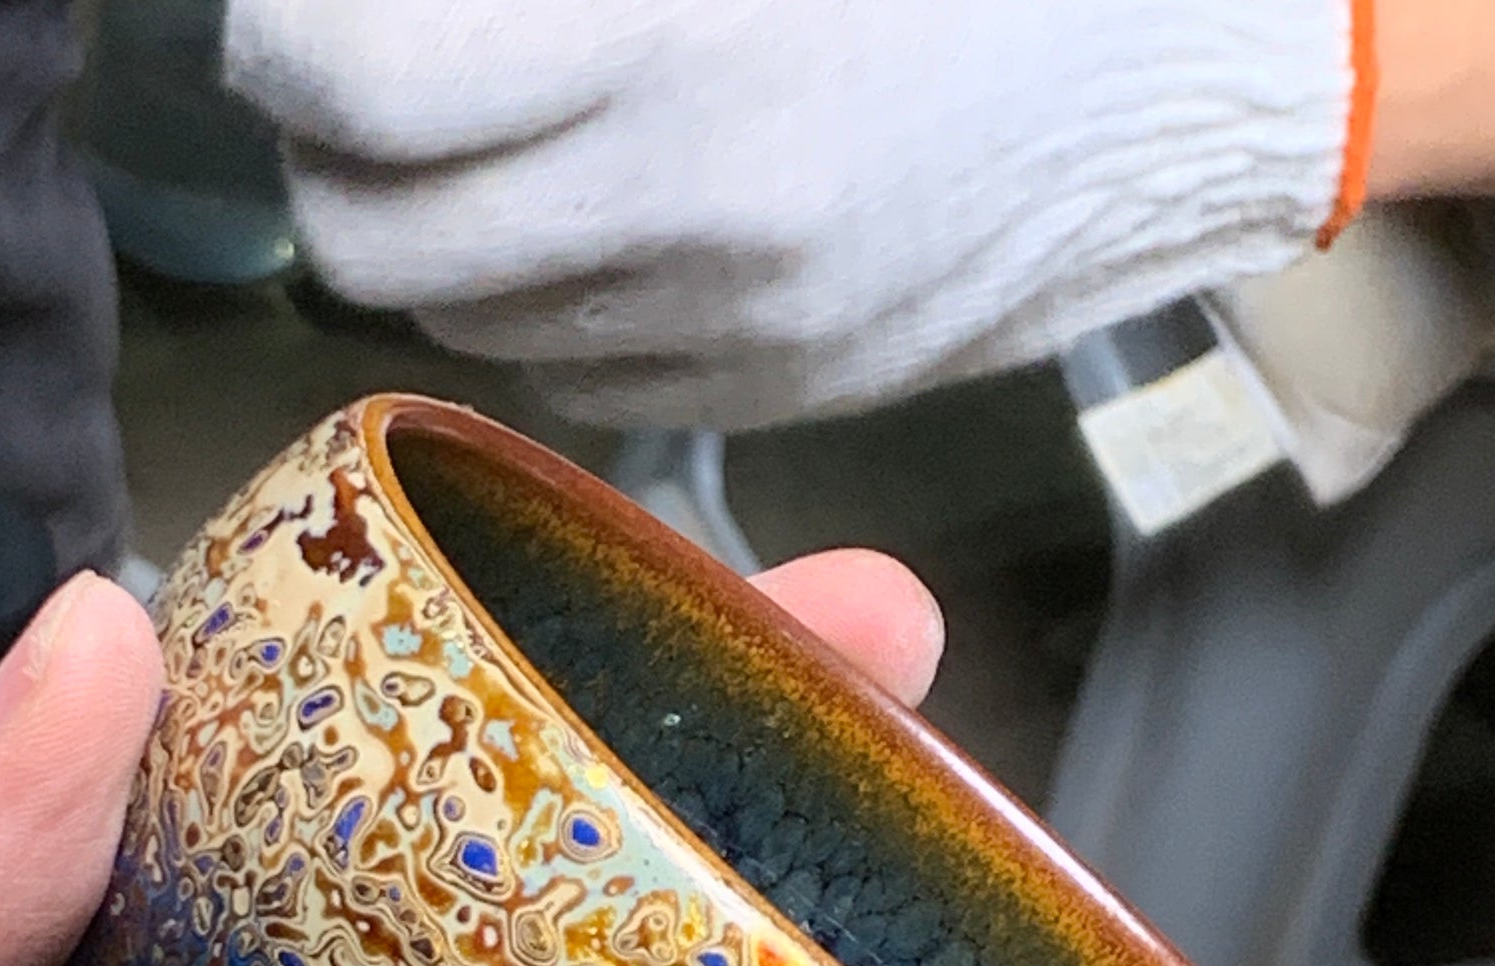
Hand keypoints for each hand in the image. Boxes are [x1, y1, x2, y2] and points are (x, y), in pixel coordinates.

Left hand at [227, 0, 1356, 426]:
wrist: (1207, 66)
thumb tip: (419, 8)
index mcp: (674, 45)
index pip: (356, 91)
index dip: (287, 45)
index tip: (296, 16)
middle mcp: (687, 219)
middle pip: (379, 246)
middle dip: (337, 163)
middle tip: (368, 84)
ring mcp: (736, 335)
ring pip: (473, 327)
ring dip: (437, 242)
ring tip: (487, 146)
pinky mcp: (781, 397)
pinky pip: (585, 385)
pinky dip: (548, 312)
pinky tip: (594, 224)